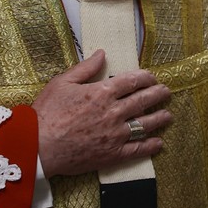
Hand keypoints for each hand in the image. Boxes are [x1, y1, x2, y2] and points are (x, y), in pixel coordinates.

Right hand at [33, 49, 172, 176]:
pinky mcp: (112, 154)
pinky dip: (151, 146)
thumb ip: (85, 68)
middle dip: (158, 94)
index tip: (153, 77)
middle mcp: (113, 112)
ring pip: (145, 124)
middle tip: (166, 92)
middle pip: (143, 100)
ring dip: (160, 118)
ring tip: (168, 115)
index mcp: (102, 92)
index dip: (146, 77)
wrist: (39, 146)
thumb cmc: (47, 112)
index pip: (132, 81)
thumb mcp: (62, 82)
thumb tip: (102, 53)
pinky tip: (159, 143)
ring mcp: (115, 135)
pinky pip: (137, 150)